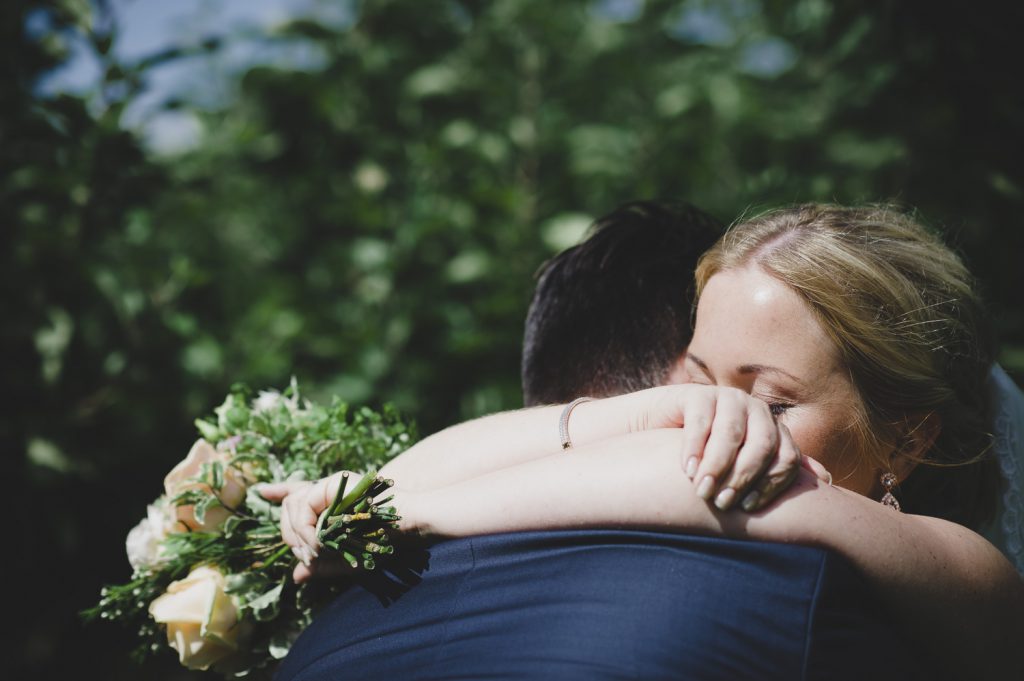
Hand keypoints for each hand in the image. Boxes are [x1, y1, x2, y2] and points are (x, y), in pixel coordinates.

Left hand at [260, 473, 415, 582]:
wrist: (408, 526)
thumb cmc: (384, 543)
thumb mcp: (346, 559)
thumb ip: (321, 565)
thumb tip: (296, 576)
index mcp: (330, 503)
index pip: (297, 494)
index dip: (279, 491)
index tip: (262, 492)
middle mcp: (327, 490)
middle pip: (289, 506)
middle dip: (290, 535)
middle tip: (308, 556)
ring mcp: (330, 484)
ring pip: (291, 507)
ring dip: (298, 535)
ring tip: (317, 552)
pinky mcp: (333, 483)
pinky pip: (303, 507)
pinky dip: (305, 529)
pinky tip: (319, 542)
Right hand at [625, 385, 830, 510]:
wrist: (661, 428)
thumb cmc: (708, 454)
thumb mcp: (744, 464)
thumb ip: (779, 469)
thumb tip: (827, 480)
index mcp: (774, 430)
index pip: (786, 458)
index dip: (771, 484)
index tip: (748, 508)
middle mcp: (756, 411)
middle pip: (762, 445)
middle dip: (744, 476)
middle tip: (724, 503)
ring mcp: (727, 399)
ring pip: (731, 434)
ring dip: (717, 465)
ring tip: (702, 491)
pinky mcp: (697, 394)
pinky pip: (701, 421)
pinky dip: (694, 447)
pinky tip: (687, 469)